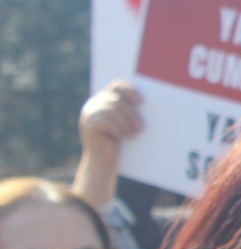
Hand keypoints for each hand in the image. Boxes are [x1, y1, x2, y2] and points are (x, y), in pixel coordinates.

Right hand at [73, 80, 143, 207]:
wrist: (103, 161)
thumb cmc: (117, 141)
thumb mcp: (123, 122)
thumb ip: (127, 108)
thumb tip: (144, 100)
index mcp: (101, 100)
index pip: (116, 86)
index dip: (129, 90)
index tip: (141, 102)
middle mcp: (92, 105)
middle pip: (117, 100)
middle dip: (131, 114)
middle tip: (140, 128)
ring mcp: (88, 115)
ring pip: (113, 110)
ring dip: (127, 123)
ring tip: (132, 134)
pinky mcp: (89, 125)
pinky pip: (108, 122)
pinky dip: (118, 129)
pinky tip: (121, 137)